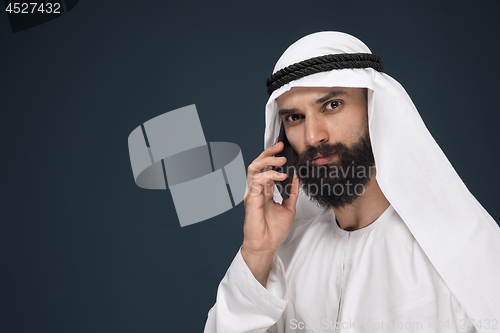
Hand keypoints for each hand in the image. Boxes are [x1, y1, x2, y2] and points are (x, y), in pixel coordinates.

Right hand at [241, 142, 298, 285]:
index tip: (282, 148)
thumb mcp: (289, 208)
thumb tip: (297, 177)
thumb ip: (292, 192)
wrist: (267, 246)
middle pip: (257, 164)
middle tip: (279, 146)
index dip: (272, 156)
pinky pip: (256, 181)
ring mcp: (252, 193)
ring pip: (253, 168)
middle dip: (268, 153)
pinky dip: (268, 175)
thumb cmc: (274, 231)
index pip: (265, 168)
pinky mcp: (251, 199)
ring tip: (280, 159)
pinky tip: (280, 176)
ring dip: (267, 161)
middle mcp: (256, 190)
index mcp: (264, 190)